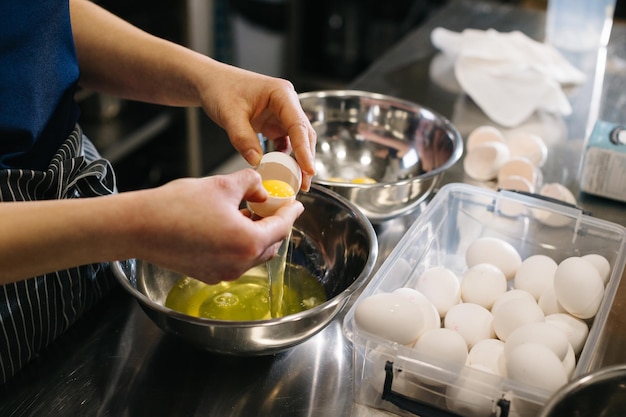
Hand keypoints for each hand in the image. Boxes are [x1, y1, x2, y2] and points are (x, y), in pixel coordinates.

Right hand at [134, 169, 303, 283]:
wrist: (139, 227)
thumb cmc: (177, 206)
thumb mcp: (222, 185)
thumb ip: (250, 184)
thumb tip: (260, 189)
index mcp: (248, 242)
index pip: (282, 227)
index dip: (291, 212)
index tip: (296, 204)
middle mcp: (239, 263)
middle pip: (270, 244)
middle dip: (274, 224)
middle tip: (272, 206)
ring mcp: (223, 272)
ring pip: (252, 254)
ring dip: (256, 235)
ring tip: (249, 213)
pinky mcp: (207, 274)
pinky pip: (234, 260)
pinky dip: (239, 244)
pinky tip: (230, 226)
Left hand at [198, 64, 316, 189]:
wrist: (211, 83)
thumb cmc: (221, 89)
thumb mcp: (229, 114)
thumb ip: (242, 138)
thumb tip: (257, 162)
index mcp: (281, 94)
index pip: (298, 125)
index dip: (305, 149)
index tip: (309, 169)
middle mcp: (287, 104)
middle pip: (304, 134)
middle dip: (306, 159)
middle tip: (304, 184)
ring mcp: (282, 115)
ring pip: (297, 141)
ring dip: (297, 161)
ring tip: (296, 182)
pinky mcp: (274, 125)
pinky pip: (285, 144)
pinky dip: (284, 158)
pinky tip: (281, 171)